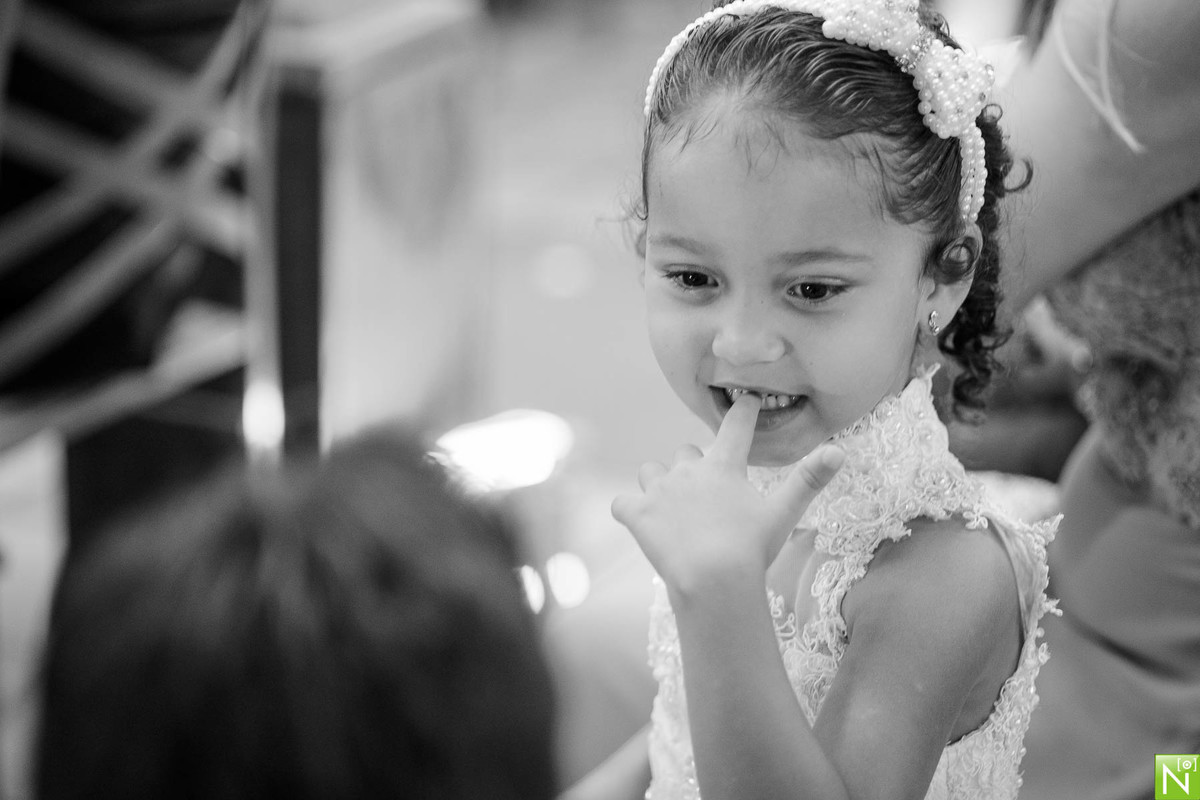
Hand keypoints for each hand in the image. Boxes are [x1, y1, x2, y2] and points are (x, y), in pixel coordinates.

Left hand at [612, 394, 843, 597]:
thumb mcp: (783, 514)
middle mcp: (688, 471)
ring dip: (659, 482)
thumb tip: (840, 450)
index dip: (743, 411)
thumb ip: (809, 479)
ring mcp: (658, 491)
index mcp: (724, 466)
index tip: (747, 401)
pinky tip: (637, 519)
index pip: (735, 426)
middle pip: (686, 452)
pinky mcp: (636, 515)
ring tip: (671, 504)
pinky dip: (628, 509)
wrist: (713, 580)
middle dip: (694, 466)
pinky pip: (622, 503)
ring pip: (651, 471)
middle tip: (706, 492)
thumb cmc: (751, 549)